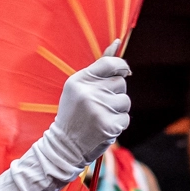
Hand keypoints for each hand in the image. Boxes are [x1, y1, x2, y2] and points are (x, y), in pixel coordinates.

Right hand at [0, 47, 130, 190]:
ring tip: (101, 116)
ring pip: (125, 101)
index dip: (121, 66)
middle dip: (116, 92)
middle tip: (101, 104)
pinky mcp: (109, 125)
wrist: (64, 147)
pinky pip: (125, 118)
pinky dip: (118, 123)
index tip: (124, 71)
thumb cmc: (74, 114)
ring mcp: (99, 110)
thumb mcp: (78, 88)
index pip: (110, 64)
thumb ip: (99, 67)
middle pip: (121, 82)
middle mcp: (89, 93)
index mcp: (79, 81)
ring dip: (118, 109)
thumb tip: (117, 43)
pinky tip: (104, 127)